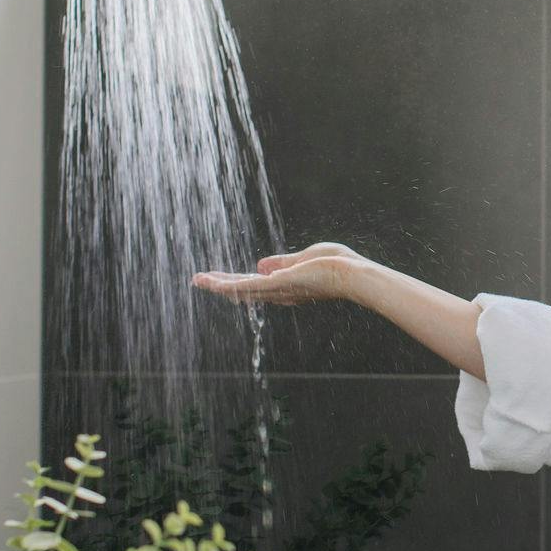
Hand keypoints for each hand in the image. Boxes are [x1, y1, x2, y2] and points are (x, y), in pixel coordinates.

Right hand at [193, 242, 368, 304]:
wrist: (351, 274)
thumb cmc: (338, 265)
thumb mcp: (304, 259)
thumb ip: (283, 263)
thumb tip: (261, 265)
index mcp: (286, 285)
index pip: (256, 284)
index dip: (236, 281)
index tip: (220, 278)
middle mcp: (279, 292)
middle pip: (244, 289)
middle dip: (221, 285)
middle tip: (199, 281)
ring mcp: (278, 289)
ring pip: (242, 289)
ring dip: (218, 285)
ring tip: (198, 280)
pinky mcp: (278, 284)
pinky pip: (248, 286)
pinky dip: (229, 285)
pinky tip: (214, 283)